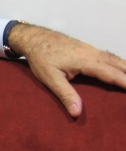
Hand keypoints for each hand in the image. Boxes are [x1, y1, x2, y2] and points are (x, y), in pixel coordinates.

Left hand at [8, 24, 125, 116]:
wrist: (34, 37)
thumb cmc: (40, 58)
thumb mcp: (50, 78)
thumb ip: (65, 94)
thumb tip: (77, 113)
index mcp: (86, 61)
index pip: (112, 74)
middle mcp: (92, 53)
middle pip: (119, 64)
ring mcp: (91, 49)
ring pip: (115, 59)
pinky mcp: (87, 48)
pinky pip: (109, 56)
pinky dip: (120, 62)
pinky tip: (122, 67)